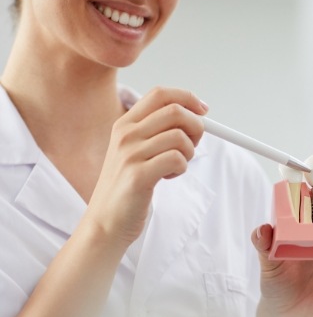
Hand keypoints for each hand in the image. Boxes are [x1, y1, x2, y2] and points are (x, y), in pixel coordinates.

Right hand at [86, 87, 207, 245]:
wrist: (105, 222)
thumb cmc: (127, 188)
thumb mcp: (135, 152)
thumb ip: (157, 132)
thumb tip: (195, 116)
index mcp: (124, 124)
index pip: (160, 94)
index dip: (187, 98)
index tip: (203, 110)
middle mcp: (125, 134)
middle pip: (175, 111)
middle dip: (195, 127)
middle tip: (191, 146)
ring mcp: (130, 154)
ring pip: (180, 137)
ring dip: (188, 153)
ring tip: (174, 166)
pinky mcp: (138, 175)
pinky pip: (177, 159)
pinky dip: (181, 168)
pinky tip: (167, 177)